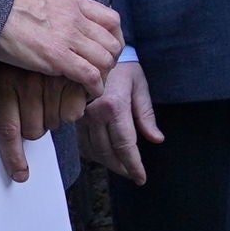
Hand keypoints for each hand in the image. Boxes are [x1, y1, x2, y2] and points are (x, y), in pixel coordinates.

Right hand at [0, 0, 123, 87]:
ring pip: (104, 60)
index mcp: (72, 2)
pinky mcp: (57, 57)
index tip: (106, 51)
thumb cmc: (8, 8)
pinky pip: (89, 75)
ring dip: (103, 75)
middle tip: (99, 71)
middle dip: (110, 60)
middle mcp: (75, 18)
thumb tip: (69, 19)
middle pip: (112, 43)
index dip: (114, 39)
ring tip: (92, 83)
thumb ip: (62, 8)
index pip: (112, 20)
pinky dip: (94, 86)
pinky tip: (87, 92)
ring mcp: (68, 37)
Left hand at [0, 60, 90, 182]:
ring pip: (57, 122)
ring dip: (57, 114)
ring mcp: (51, 77)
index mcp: (5, 84)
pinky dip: (75, 105)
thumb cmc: (18, 48)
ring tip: (53, 93)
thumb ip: (12, 106)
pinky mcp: (73, 73)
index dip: (13, 155)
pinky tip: (70, 88)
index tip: (20, 175)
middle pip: (34, 131)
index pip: (8, 129)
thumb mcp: (5, 74)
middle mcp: (26, 82)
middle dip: (38, 125)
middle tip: (38, 106)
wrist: (27, 14)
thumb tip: (17, 151)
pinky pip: (76, 111)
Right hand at [76, 58, 159, 183]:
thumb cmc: (122, 67)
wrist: (96, 52)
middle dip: (122, 168)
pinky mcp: (73, 116)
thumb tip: (156, 139)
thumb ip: (146, 115)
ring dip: (108, 163)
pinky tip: (104, 155)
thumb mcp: (140, 86)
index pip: (125, 145)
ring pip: (93, 151)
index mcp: (114, 106)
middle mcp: (94, 113)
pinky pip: (82, 143)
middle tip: (133, 174)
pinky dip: (94, 154)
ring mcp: (80, 115)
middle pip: (108, 153)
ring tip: (122, 167)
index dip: (134, 165)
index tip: (141, 178)